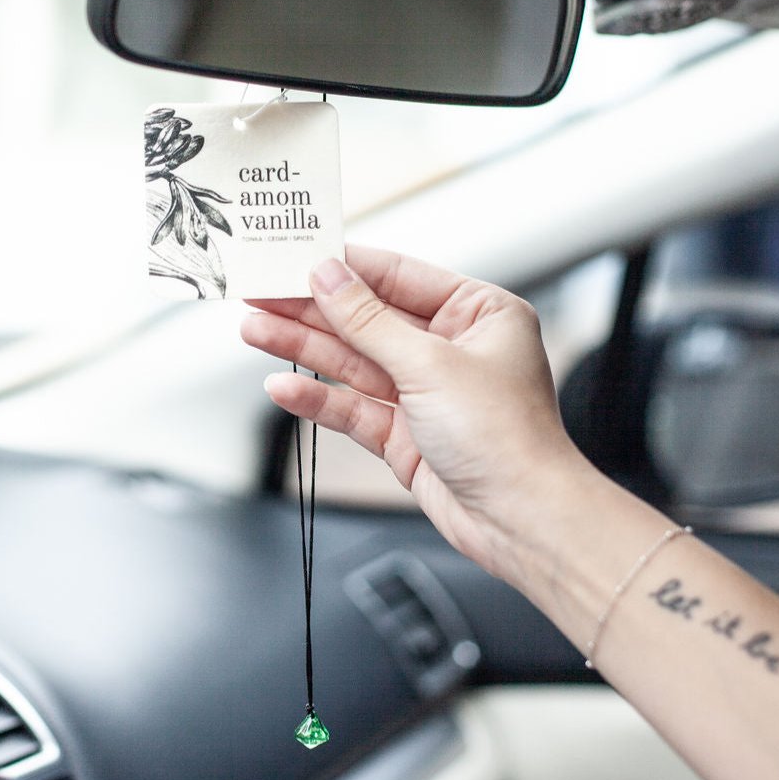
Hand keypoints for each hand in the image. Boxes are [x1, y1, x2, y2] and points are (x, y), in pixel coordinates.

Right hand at [241, 245, 590, 583]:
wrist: (523, 523)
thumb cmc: (508, 440)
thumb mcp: (430, 364)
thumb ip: (369, 321)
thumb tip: (328, 277)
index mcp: (477, 313)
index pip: (397, 276)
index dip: (343, 267)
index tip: (295, 255)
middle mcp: (452, 347)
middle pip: (367, 318)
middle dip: (312, 308)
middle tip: (260, 292)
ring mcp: (426, 391)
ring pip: (354, 361)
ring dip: (304, 347)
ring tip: (255, 329)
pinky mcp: (405, 432)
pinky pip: (353, 405)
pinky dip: (318, 398)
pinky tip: (282, 386)